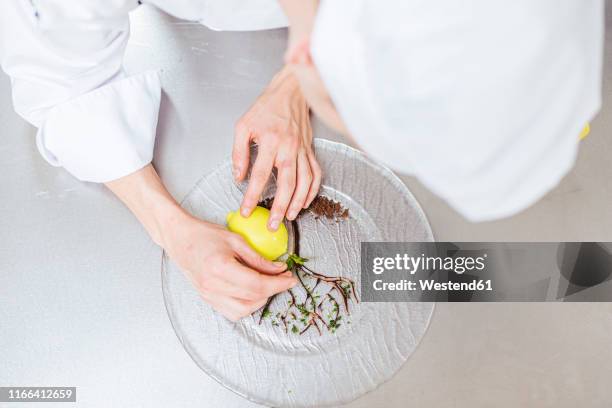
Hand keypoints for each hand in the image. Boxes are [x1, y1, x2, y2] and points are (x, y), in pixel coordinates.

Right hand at [105, 164, 296, 321]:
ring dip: (260, 300)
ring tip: (267, 284)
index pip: (258, 284)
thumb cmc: (204, 234)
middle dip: (273, 290)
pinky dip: (247, 305)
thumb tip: (279, 269)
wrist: (179, 239)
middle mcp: (213, 286)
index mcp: (220, 268)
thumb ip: (258, 258)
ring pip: (243, 310)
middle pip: (253, 298)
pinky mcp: (207, 300)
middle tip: (282, 278)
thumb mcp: (235, 240)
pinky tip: (252, 291)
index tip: (291, 278)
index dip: (278, 284)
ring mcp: (208, 296)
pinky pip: (232, 312)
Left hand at [233, 65, 321, 230]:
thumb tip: (238, 176)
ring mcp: (302, 150)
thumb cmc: (266, 108)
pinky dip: (312, 191)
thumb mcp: (243, 125)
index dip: (252, 196)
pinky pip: (315, 174)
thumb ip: (239, 152)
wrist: (290, 92)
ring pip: (304, 182)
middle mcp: (288, 148)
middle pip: (286, 184)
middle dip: (279, 208)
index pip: (259, 175)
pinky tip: (304, 202)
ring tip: (289, 218)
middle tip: (273, 225)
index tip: (246, 210)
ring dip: (297, 203)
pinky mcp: (310, 151)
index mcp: (269, 141)